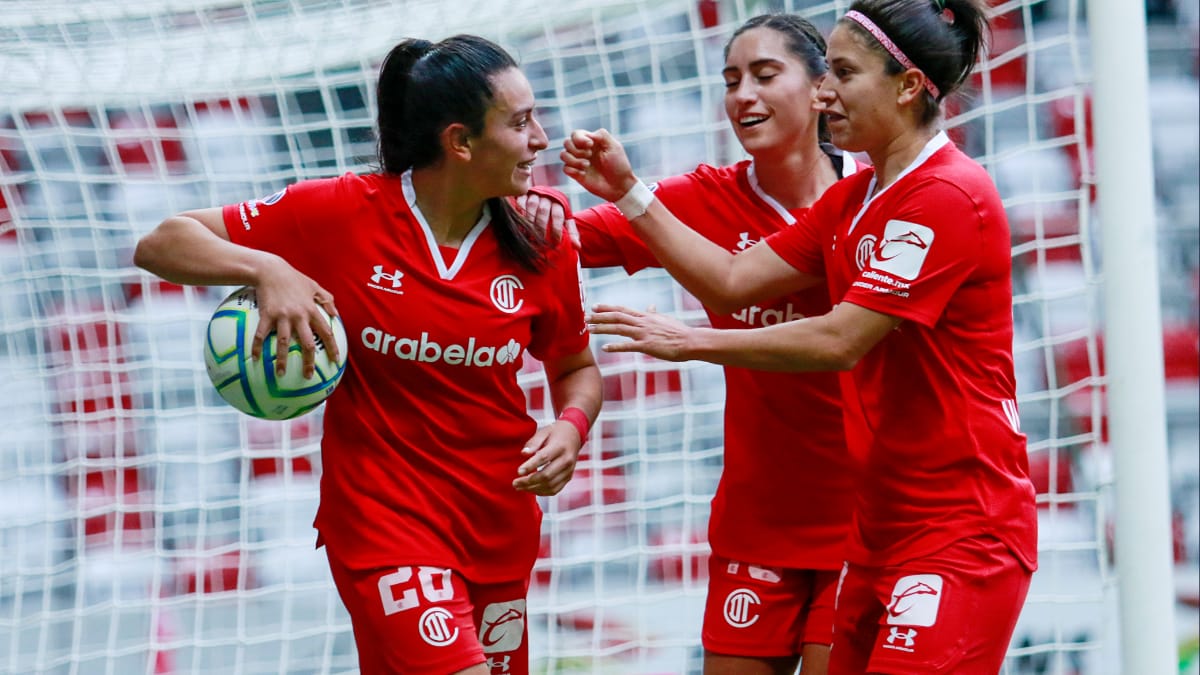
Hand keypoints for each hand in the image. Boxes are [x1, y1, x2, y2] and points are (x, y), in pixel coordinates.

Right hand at [252, 258, 340, 377]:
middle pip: (307, 343)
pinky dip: (257, 347)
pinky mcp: (266, 315)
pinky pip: (261, 334)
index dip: (332, 347)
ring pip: (284, 343)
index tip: (336, 361)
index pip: (326, 332)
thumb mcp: (314, 286)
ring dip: (282, 360)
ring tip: (280, 374)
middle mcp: (299, 316)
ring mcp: (282, 316)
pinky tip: (255, 358)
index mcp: (312, 310)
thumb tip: (336, 313)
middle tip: (309, 376)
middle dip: (309, 361)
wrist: (269, 270)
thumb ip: (326, 299)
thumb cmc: (293, 278)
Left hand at [512, 422, 581, 495]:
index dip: (530, 466)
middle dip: (529, 482)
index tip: (518, 471)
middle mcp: (566, 460)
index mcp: (560, 447)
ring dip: (534, 489)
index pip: (544, 458)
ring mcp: (569, 471)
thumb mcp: (543, 432)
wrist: (574, 435)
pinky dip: (542, 492)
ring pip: (550, 485)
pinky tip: (531, 489)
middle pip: (547, 475)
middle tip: (515, 483)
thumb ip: (533, 443)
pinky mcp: (568, 477)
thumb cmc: (556, 433)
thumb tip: (523, 453)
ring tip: (520, 487)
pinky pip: (555, 489)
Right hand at [514, 192, 578, 248]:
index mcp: (559, 203)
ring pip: (532, 205)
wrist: (544, 197)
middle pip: (544, 210)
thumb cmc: (555, 214)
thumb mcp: (565, 222)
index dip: (557, 229)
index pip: (558, 215)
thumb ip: (571, 232)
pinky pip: (521, 201)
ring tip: (528, 234)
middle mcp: (547, 197)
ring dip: (530, 220)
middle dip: (541, 226)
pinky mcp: (524, 194)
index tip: (556, 241)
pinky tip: (520, 223)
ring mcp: (535, 194)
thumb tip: (577, 247)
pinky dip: (520, 212)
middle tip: (539, 240)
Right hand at [560, 129, 637, 202]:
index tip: (590, 145)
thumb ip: (602, 135)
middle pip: (567, 142)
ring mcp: (578, 162)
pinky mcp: (576, 174)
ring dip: (574, 160)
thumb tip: (588, 135)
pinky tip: (584, 174)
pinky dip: (573, 170)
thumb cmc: (619, 165)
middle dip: (577, 149)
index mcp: (591, 141)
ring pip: (563, 155)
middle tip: (590, 155)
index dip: (579, 138)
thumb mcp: (614, 146)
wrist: (619, 185)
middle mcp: (583, 151)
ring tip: (587, 165)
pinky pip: (565, 168)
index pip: (576, 134)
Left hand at [586, 303, 692, 361]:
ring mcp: (645, 333)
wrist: (690, 341)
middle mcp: (643, 322)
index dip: (607, 307)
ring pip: (619, 328)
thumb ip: (654, 314)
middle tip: (585, 317)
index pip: (622, 309)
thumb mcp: (664, 319)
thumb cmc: (679, 332)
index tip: (594, 306)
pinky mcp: (648, 346)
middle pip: (617, 317)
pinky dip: (616, 346)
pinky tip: (605, 348)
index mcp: (646, 316)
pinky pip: (629, 346)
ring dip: (603, 328)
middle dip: (600, 317)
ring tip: (590, 330)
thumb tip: (651, 306)